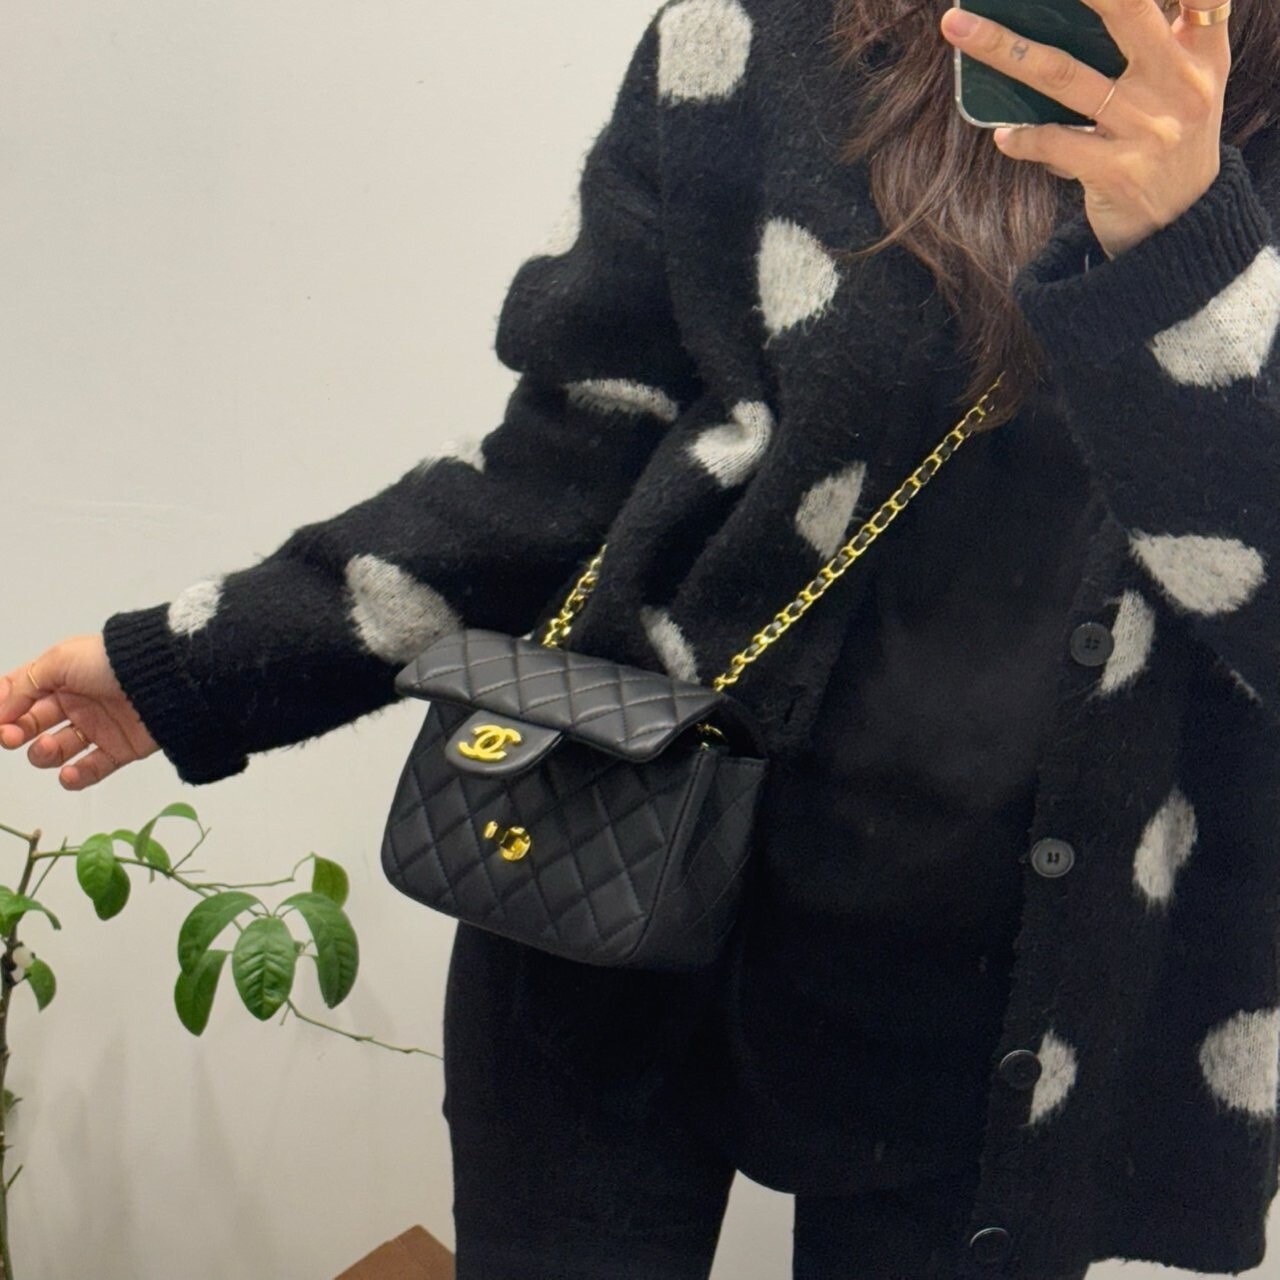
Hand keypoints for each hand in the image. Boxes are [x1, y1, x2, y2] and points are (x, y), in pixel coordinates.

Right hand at [0, 634, 158, 790]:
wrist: (164, 678)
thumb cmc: (111, 661)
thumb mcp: (59, 660)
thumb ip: (24, 684)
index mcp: (60, 677)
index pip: (21, 695)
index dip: (3, 710)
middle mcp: (76, 702)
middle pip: (32, 725)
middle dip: (15, 732)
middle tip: (11, 736)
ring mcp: (97, 727)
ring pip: (56, 750)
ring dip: (44, 754)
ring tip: (48, 746)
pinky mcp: (119, 750)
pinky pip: (91, 770)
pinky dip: (76, 776)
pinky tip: (69, 772)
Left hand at [940, 0, 1230, 258]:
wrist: (1183, 227)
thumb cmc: (1169, 142)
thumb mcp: (1185, 85)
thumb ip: (1159, 39)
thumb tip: (1059, 13)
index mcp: (1202, 53)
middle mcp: (1180, 84)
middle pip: (1125, 10)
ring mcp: (1148, 129)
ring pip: (1064, 74)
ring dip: (1004, 49)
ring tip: (959, 27)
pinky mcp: (1116, 172)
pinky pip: (1052, 142)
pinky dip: (1020, 138)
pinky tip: (1002, 135)